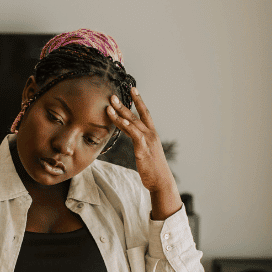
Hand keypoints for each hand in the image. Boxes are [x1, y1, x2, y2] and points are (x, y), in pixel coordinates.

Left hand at [107, 88, 181, 219]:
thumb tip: (132, 136)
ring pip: (133, 123)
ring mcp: (148, 141)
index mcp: (151, 134)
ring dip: (121, 113)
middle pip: (136, 115)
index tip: (133, 89)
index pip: (144, 113)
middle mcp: (151, 134)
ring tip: (110, 104)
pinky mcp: (143, 149)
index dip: (138, 101)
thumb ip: (139, 142)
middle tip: (113, 95)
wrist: (162, 182)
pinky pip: (134, 135)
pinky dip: (127, 127)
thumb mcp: (146, 152)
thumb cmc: (153, 170)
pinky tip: (119, 120)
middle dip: (124, 104)